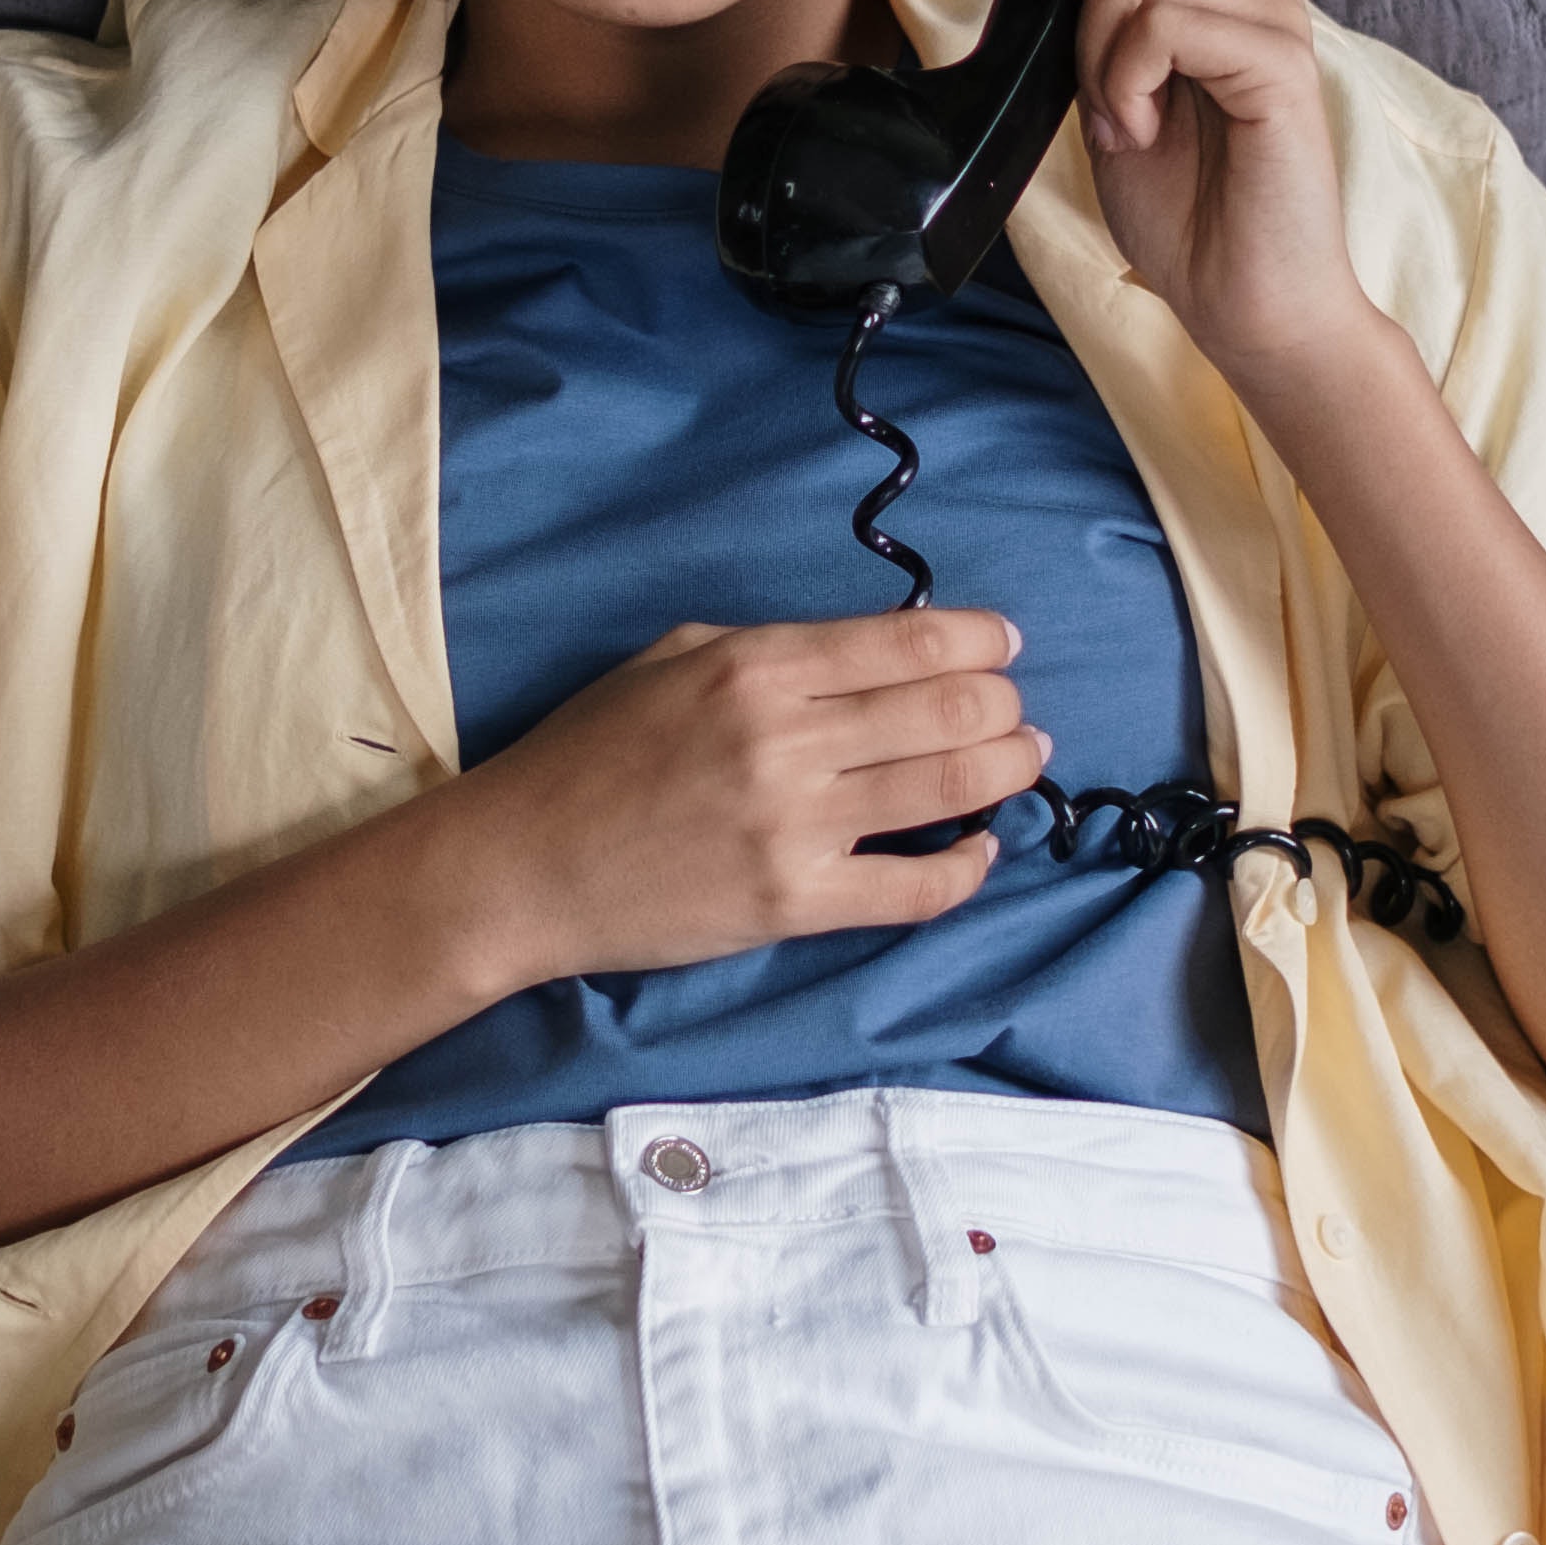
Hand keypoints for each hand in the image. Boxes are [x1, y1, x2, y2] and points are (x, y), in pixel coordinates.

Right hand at [439, 608, 1041, 985]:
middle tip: (1016, 712)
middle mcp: (785, 738)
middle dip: (1003, 706)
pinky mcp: (794, 903)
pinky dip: (968, 867)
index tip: (1006, 646)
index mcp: (756, 666)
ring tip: (1022, 761)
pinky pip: (916, 888)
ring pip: (949, 788)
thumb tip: (873, 651)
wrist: (523, 867)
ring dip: (1006, 770)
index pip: (910, 642)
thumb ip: (772, 650)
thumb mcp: (672, 661)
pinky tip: (982, 850)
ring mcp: (793, 825)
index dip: (980, 641)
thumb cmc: (588, 755)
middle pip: (947, 709)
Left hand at [969, 0, 1379, 394]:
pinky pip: (1162, 24)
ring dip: (1095, 43)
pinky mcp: (1273, 63)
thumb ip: (1099, 22)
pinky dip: (1124, 80)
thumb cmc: (1188, 208)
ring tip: (1121, 114)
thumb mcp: (1113, 94)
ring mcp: (1267, 19)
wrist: (1251, 302)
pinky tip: (1142, 130)